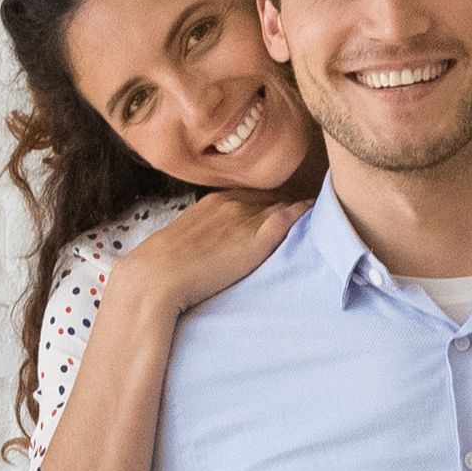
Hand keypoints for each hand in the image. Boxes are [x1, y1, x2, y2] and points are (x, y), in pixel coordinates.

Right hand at [119, 186, 304, 323]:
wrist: (156, 276)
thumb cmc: (162, 267)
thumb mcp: (184, 240)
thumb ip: (202, 235)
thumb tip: (208, 247)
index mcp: (212, 201)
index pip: (250, 194)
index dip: (265, 202)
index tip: (277, 209)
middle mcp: (231, 203)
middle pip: (269, 197)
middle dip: (284, 202)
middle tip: (302, 211)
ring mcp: (245, 219)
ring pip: (282, 204)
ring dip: (296, 208)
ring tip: (315, 213)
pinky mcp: (256, 239)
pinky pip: (289, 217)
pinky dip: (303, 213)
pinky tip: (313, 213)